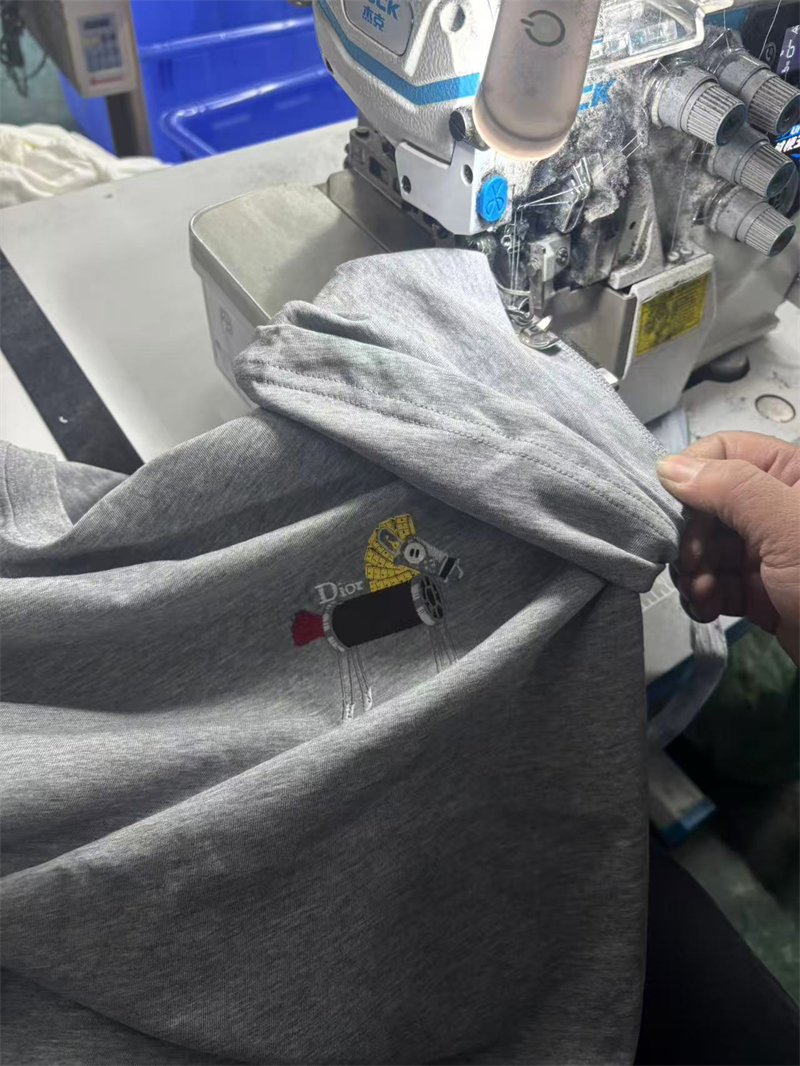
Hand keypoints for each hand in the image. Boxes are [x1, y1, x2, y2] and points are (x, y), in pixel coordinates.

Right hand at [656, 431, 799, 665]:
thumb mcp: (789, 526)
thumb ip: (731, 488)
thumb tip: (670, 467)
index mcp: (794, 475)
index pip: (726, 452)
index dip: (692, 476)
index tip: (671, 508)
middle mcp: (780, 508)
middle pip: (708, 503)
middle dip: (691, 534)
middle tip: (691, 562)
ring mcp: (771, 552)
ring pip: (707, 547)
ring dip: (693, 571)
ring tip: (701, 593)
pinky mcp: (764, 593)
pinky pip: (717, 584)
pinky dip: (704, 596)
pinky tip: (707, 608)